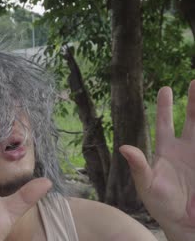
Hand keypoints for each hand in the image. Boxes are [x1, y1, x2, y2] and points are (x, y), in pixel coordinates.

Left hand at [120, 82, 194, 240]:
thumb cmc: (161, 204)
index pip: (164, 123)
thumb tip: (124, 147)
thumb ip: (138, 166)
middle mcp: (185, 149)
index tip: (166, 88)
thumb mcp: (147, 184)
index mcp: (166, 150)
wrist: (184, 222)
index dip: (165, 107)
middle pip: (192, 119)